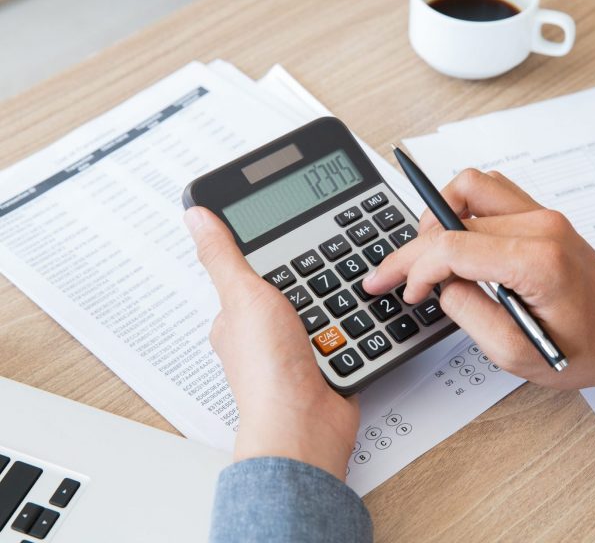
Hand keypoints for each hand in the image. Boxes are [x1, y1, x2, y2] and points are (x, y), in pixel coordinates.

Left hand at [184, 207, 357, 480]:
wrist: (307, 423)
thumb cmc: (267, 372)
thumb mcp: (244, 296)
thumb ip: (224, 256)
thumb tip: (196, 216)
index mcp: (235, 316)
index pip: (251, 270)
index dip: (272, 253)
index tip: (292, 239)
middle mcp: (262, 334)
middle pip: (291, 286)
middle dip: (310, 277)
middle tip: (323, 267)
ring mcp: (293, 349)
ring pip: (319, 306)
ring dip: (333, 301)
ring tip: (340, 293)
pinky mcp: (323, 361)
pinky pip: (342, 329)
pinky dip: (349, 324)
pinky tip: (352, 317)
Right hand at [364, 169, 594, 403]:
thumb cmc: (583, 348)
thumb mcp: (515, 353)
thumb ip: (467, 313)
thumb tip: (439, 283)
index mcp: (537, 261)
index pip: (452, 246)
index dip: (415, 268)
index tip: (403, 290)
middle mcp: (541, 225)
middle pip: (453, 214)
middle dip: (414, 247)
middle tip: (392, 274)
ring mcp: (543, 214)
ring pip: (470, 185)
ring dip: (439, 215)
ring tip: (427, 255)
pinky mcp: (541, 214)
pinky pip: (489, 191)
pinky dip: (461, 210)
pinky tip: (455, 241)